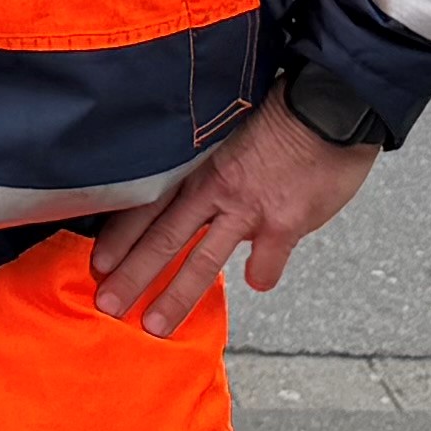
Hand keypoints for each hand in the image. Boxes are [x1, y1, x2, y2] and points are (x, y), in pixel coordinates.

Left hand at [89, 98, 376, 336]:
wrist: (332, 105)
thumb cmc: (284, 108)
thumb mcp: (233, 129)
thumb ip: (216, 166)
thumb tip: (209, 198)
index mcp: (199, 165)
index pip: (149, 206)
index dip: (121, 237)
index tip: (98, 264)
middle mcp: (216, 189)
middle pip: (164, 239)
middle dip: (133, 276)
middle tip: (108, 304)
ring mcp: (248, 209)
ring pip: (203, 261)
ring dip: (176, 295)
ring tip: (155, 326)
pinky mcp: (283, 224)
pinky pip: (265, 263)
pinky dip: (260, 275)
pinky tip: (257, 282)